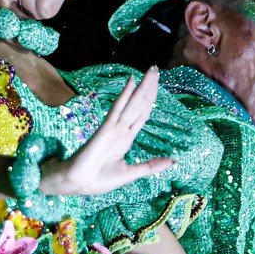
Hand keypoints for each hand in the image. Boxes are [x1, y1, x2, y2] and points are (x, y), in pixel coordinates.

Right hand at [40, 67, 174, 197]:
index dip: (150, 99)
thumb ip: (151, 166)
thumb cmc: (100, 180)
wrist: (80, 184)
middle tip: (156, 69)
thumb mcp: (132, 173)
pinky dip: (125, 95)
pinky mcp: (105, 128)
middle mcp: (122, 129)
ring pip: (132, 103)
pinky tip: (131, 82)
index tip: (158, 85)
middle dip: (149, 87)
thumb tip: (174, 161)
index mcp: (126, 138)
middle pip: (139, 104)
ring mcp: (114, 127)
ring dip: (142, 87)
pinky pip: (117, 109)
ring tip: (152, 71)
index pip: (142, 114)